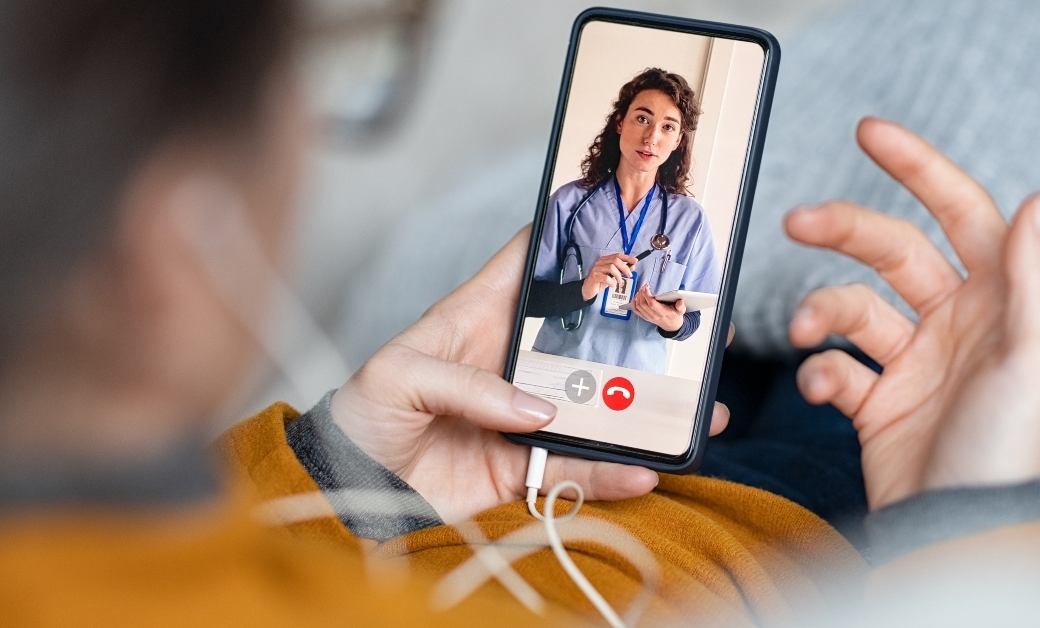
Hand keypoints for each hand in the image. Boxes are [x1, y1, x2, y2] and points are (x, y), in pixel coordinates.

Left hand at [330, 227, 730, 522]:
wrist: (346, 488)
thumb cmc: (361, 414)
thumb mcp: (398, 376)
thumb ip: (467, 384)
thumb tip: (538, 410)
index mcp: (477, 317)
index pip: (529, 263)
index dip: (570, 238)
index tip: (623, 223)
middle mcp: (510, 361)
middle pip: (584, 336)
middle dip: (635, 328)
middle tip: (687, 323)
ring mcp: (522, 414)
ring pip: (596, 405)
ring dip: (642, 408)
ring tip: (693, 408)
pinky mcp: (521, 466)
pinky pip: (576, 468)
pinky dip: (611, 473)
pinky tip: (645, 471)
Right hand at [581, 253, 637, 300]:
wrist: (588, 289)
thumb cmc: (601, 281)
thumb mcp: (613, 276)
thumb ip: (622, 270)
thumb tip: (632, 266)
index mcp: (605, 260)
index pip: (617, 255)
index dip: (627, 258)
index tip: (635, 261)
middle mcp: (600, 262)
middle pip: (615, 260)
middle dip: (624, 267)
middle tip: (629, 275)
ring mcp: (597, 269)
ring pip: (611, 267)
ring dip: (618, 275)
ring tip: (619, 282)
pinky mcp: (594, 276)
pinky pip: (606, 278)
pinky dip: (612, 282)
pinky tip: (612, 285)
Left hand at [631, 285, 684, 331]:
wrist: (671, 326)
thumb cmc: (675, 316)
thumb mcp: (681, 311)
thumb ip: (681, 306)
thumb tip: (680, 301)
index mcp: (662, 313)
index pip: (652, 303)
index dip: (647, 294)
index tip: (646, 287)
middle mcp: (654, 315)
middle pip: (643, 304)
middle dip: (642, 293)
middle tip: (644, 286)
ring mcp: (648, 317)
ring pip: (638, 306)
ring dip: (638, 297)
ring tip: (641, 290)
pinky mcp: (645, 317)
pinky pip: (636, 310)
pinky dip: (634, 303)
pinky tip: (636, 297)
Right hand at [787, 118, 1039, 509]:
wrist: (955, 528)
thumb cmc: (1006, 449)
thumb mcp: (1037, 359)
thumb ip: (1030, 278)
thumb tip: (1037, 202)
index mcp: (996, 302)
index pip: (960, 213)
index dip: (919, 168)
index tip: (870, 133)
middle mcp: (953, 324)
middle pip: (890, 250)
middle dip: (843, 228)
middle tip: (797, 221)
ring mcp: (911, 363)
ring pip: (851, 308)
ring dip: (821, 312)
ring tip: (808, 331)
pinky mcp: (874, 401)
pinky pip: (834, 368)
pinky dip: (819, 374)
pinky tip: (826, 392)